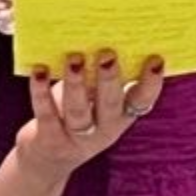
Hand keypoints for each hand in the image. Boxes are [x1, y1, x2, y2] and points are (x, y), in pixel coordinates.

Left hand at [12, 51, 165, 181]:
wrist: (48, 161)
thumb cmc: (78, 116)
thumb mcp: (97, 101)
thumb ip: (104, 78)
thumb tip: (109, 34)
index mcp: (121, 116)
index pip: (142, 101)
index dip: (151, 83)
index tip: (156, 59)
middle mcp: (104, 130)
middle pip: (110, 105)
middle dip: (109, 79)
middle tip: (108, 54)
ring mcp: (77, 137)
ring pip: (78, 111)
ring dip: (76, 84)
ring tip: (74, 58)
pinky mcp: (50, 139)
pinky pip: (46, 113)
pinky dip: (41, 92)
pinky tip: (40, 71)